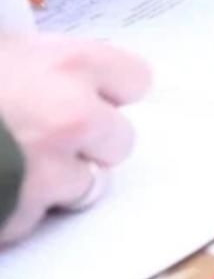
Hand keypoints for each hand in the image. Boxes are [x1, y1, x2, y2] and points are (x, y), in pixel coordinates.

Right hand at [0, 35, 151, 243]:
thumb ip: (35, 59)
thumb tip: (57, 73)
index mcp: (69, 64)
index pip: (136, 80)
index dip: (108, 90)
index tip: (86, 93)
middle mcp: (73, 116)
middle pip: (120, 140)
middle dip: (87, 141)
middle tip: (42, 135)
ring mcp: (48, 170)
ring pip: (83, 185)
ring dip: (52, 181)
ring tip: (5, 163)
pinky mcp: (19, 215)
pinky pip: (35, 219)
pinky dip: (15, 211)